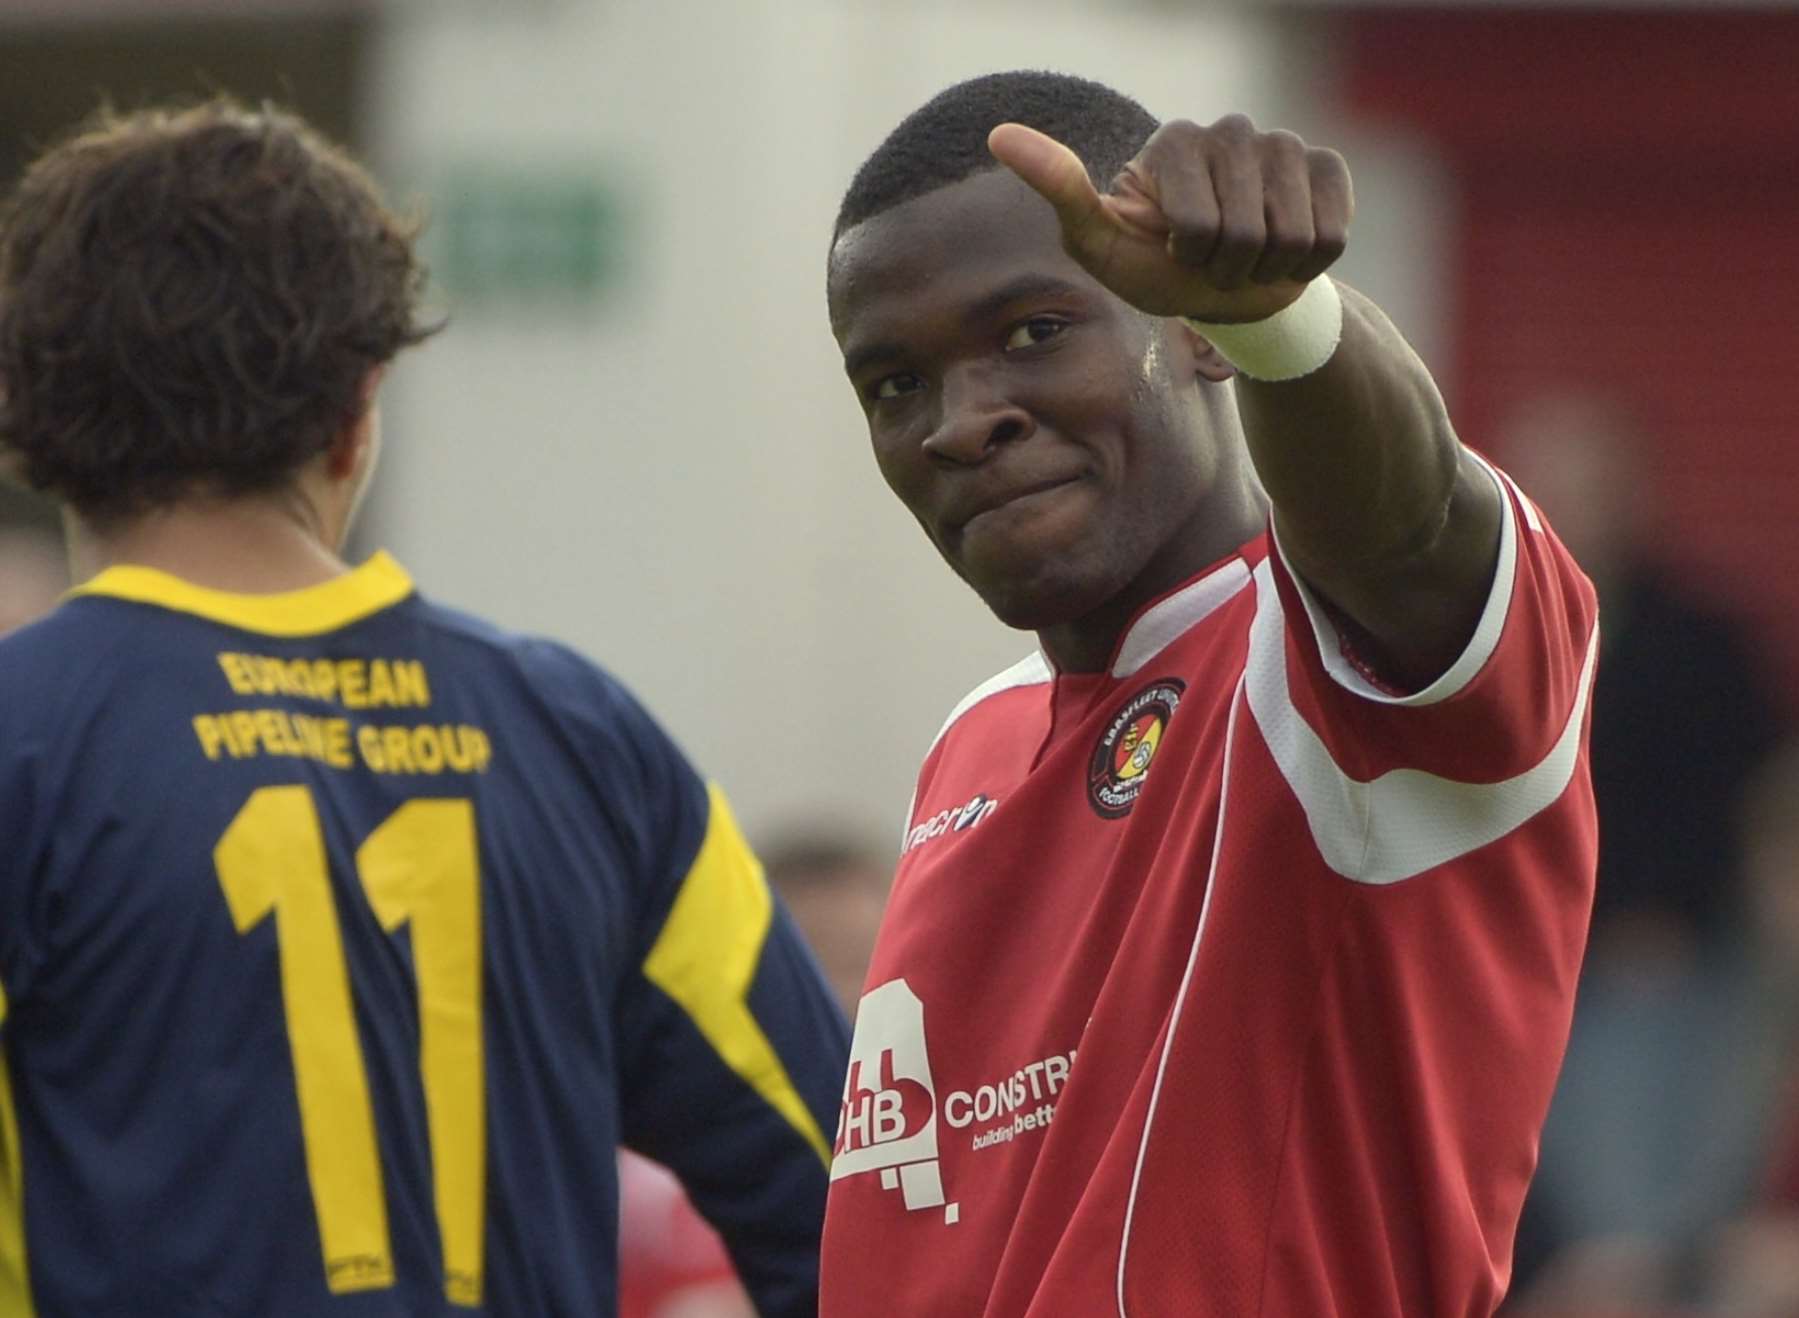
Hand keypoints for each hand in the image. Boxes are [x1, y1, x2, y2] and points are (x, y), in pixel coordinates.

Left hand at [987, 115, 1351, 324]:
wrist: (1229, 295)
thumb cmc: (1158, 270)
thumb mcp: (1102, 245)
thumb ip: (1061, 191)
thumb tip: (998, 134)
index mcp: (1174, 140)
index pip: (1196, 225)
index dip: (1189, 258)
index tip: (1175, 251)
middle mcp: (1230, 128)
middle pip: (1243, 232)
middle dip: (1227, 268)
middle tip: (1212, 262)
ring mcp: (1284, 143)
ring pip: (1290, 236)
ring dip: (1266, 268)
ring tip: (1246, 258)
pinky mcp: (1327, 167)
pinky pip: (1329, 234)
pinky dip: (1306, 263)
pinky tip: (1286, 250)